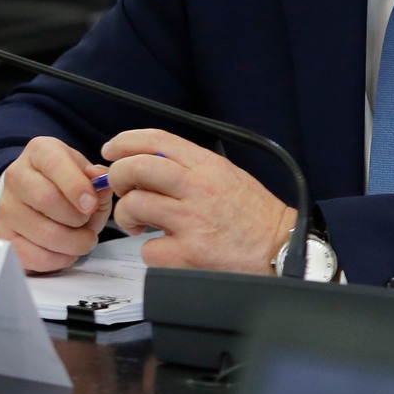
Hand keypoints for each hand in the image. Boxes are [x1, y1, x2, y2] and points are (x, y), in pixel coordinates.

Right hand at [0, 136, 113, 272]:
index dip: (76, 187)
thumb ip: (98, 177)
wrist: (39, 196)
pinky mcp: (1, 235)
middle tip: (88, 222)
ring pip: (42, 232)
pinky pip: (31, 255)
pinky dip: (57, 259)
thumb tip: (100, 181)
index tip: (91, 204)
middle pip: (46, 200)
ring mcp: (5, 207)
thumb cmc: (69, 184)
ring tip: (84, 239)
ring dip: (73, 242)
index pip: (55, 165)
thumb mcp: (88, 173)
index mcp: (41, 151)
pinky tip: (66, 251)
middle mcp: (16, 176)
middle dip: (77, 217)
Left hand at [102, 129, 296, 275]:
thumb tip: (153, 164)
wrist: (282, 248)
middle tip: (124, 190)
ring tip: (139, 224)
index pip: (158, 140)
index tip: (112, 150)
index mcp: (209, 166)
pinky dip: (152, 251)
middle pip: (136, 168)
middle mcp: (199, 188)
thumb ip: (194, 168)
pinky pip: (148, 249)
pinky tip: (167, 249)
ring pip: (134, 206)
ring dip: (127, 216)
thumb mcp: (229, 176)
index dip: (126, 142)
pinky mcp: (188, 253)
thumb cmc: (256, 216)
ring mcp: (192, 220)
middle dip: (118, 177)